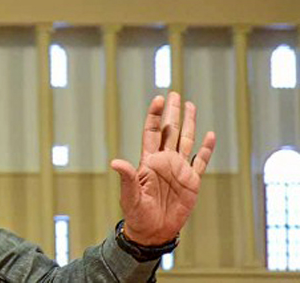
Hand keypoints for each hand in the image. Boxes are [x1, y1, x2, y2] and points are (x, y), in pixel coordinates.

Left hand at [110, 92, 215, 245]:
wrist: (153, 231)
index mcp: (148, 161)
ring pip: (186, 141)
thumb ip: (127, 177)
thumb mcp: (130, 195)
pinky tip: (210, 135)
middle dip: (172, 113)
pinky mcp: (191, 182)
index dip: (156, 116)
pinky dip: (206, 149)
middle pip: (170, 131)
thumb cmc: (137, 213)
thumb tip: (115, 162)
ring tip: (191, 105)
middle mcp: (164, 161)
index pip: (153, 132)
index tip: (159, 99)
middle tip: (174, 94)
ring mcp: (179, 170)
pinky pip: (201, 162)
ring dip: (189, 124)